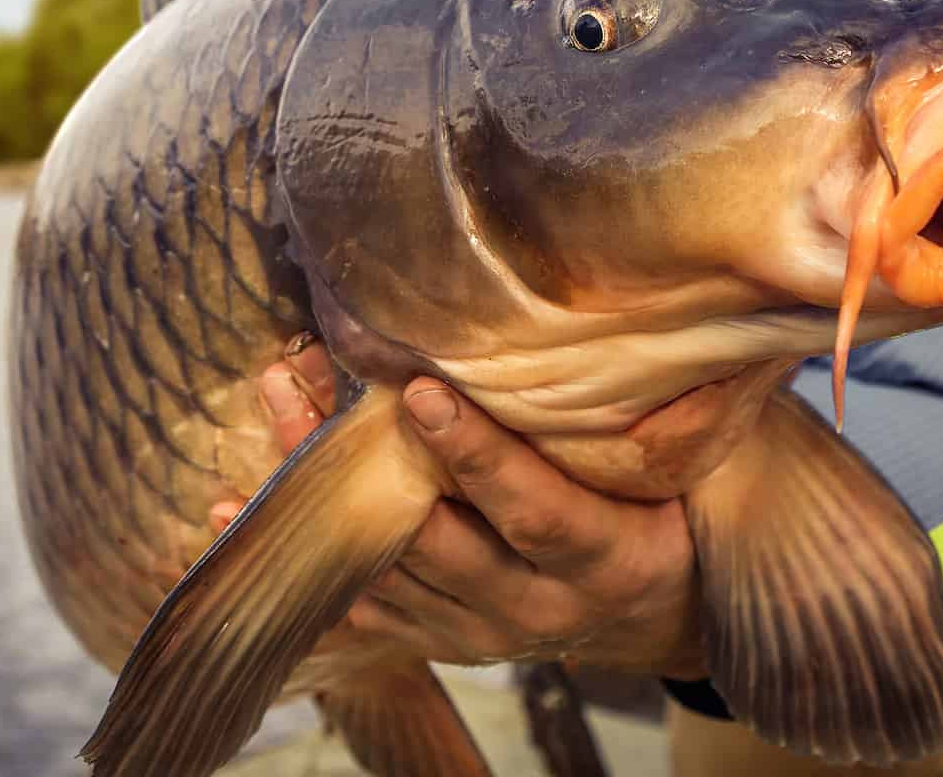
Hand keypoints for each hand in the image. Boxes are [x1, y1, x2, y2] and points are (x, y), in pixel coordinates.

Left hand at [211, 337, 710, 678]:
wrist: (660, 612)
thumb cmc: (676, 506)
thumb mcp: (703, 465)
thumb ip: (689, 403)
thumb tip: (714, 305)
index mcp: (611, 559)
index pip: (538, 510)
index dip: (478, 457)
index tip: (421, 391)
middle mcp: (539, 607)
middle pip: (439, 540)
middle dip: (368, 460)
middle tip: (306, 383)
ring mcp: (479, 631)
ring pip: (385, 566)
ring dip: (319, 492)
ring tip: (273, 403)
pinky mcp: (434, 638)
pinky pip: (350, 608)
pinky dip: (288, 562)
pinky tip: (228, 516)